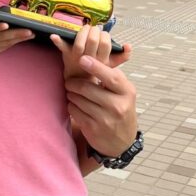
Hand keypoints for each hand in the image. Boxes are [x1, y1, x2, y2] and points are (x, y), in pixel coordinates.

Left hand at [51, 25, 129, 80]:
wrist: (83, 89)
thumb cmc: (97, 74)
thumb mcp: (113, 67)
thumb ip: (122, 56)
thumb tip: (127, 45)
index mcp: (104, 61)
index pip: (106, 43)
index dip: (104, 36)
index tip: (103, 35)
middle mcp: (91, 60)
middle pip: (93, 40)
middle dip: (94, 31)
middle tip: (93, 30)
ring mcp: (78, 59)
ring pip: (80, 43)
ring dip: (82, 33)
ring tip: (85, 30)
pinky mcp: (67, 57)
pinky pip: (62, 48)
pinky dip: (58, 41)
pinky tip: (54, 36)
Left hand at [52, 31, 137, 155]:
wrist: (122, 140)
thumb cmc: (120, 108)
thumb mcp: (123, 92)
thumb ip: (111, 76)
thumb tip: (93, 55)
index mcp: (127, 92)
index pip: (111, 76)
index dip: (95, 66)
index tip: (82, 58)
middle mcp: (118, 106)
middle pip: (88, 88)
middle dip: (74, 83)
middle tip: (69, 81)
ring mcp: (106, 119)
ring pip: (78, 100)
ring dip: (71, 94)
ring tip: (71, 92)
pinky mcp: (93, 129)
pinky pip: (75, 111)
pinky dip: (71, 105)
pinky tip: (74, 104)